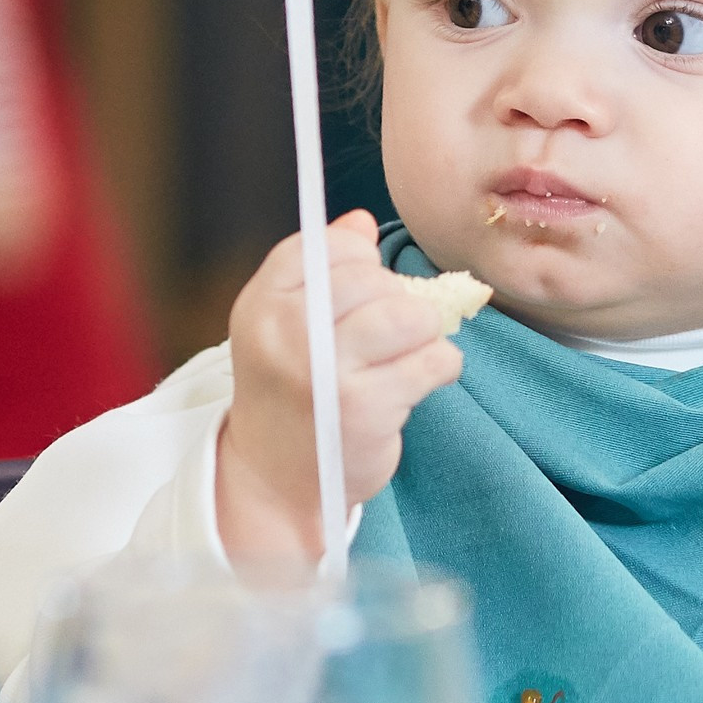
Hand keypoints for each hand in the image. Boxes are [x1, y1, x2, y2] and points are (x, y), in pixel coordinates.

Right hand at [215, 209, 464, 559]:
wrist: (276, 481)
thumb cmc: (289, 391)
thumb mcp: (285, 326)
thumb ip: (320, 269)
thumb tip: (361, 222)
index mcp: (261, 305)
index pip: (324, 247)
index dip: (358, 261)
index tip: (361, 292)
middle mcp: (286, 334)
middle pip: (374, 279)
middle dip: (395, 300)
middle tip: (388, 333)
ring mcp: (325, 373)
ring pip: (411, 314)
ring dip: (424, 332)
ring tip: (407, 353)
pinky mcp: (366, 409)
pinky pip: (436, 360)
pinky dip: (441, 366)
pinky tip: (417, 382)